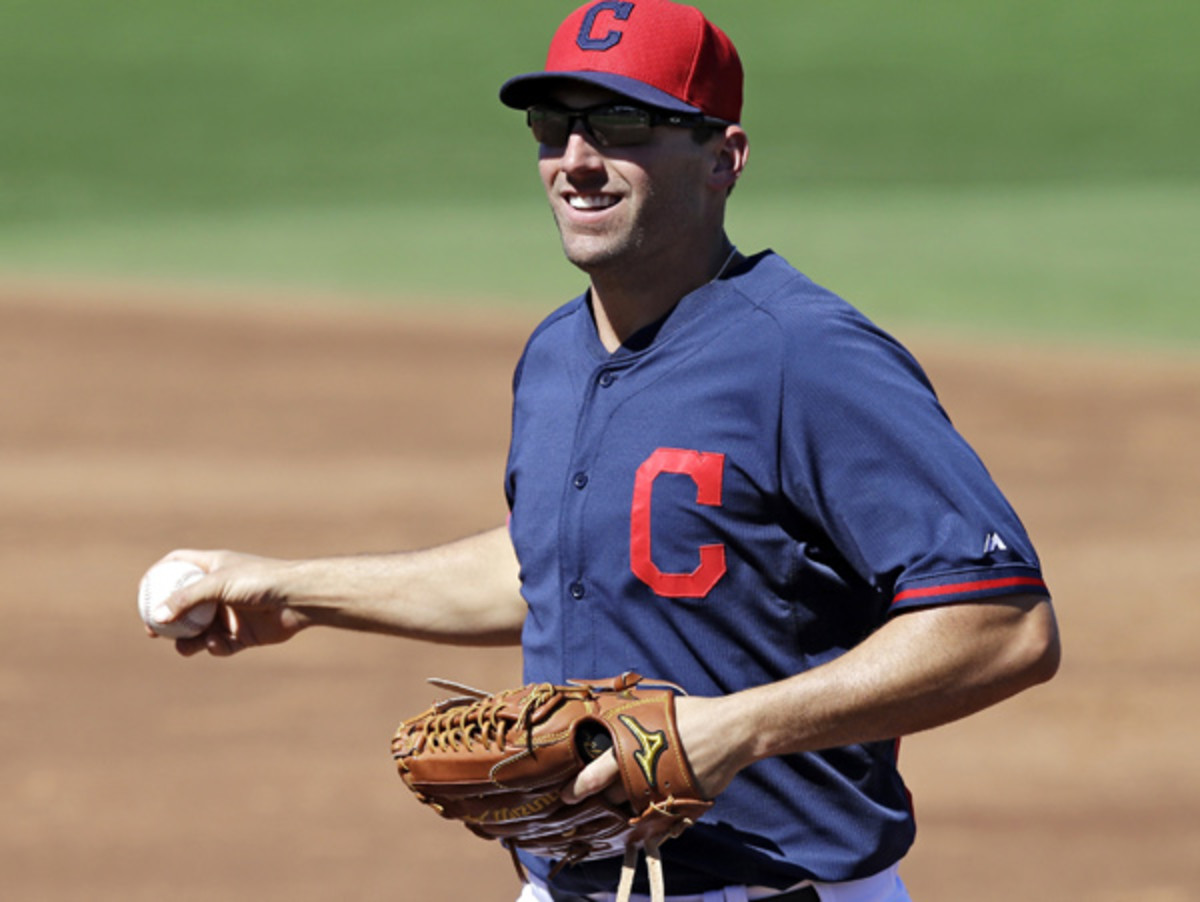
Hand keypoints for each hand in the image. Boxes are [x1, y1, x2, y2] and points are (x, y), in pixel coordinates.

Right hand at [145, 549, 308, 656]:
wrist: (298, 599)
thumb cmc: (261, 581)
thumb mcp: (218, 583)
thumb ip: (186, 599)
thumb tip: (155, 616)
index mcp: (213, 567)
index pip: (179, 565)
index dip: (158, 575)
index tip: (142, 592)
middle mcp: (220, 589)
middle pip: (184, 604)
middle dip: (167, 620)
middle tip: (153, 632)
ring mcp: (232, 612)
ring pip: (200, 630)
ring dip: (189, 641)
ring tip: (185, 647)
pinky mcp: (244, 633)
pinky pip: (220, 644)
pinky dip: (216, 647)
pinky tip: (219, 644)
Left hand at [561, 693, 754, 804]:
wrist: (729, 732)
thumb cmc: (689, 715)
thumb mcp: (650, 709)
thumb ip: (625, 720)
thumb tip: (602, 716)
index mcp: (630, 751)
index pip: (594, 776)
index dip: (577, 789)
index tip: (567, 795)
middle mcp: (642, 776)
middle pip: (610, 798)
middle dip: (597, 802)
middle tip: (585, 805)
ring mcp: (661, 794)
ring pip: (631, 811)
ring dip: (621, 810)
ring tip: (613, 808)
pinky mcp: (679, 806)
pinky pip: (656, 818)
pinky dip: (646, 817)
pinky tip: (641, 816)